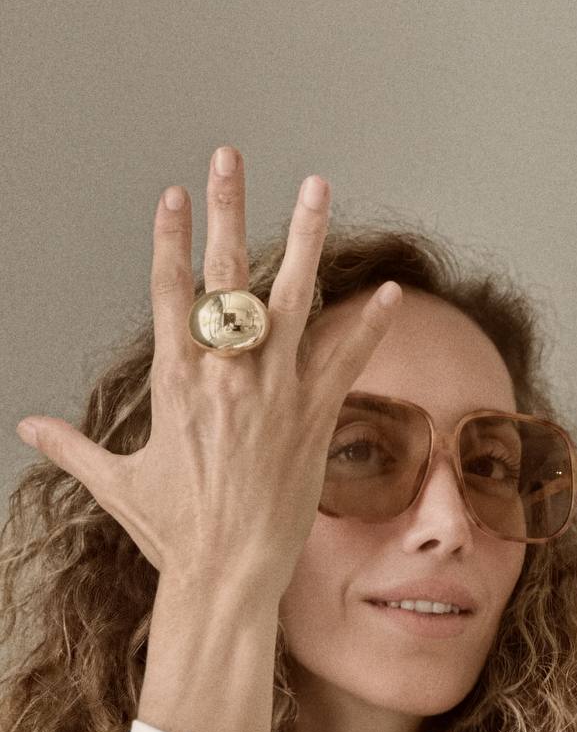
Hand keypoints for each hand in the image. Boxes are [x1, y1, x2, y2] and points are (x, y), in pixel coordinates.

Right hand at [16, 146, 400, 600]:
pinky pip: (344, 360)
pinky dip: (366, 325)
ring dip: (306, 238)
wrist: (227, 575)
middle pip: (226, 275)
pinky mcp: (312, 419)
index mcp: (175, 383)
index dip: (171, 239)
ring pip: (292, 298)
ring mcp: (273, 393)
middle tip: (229, 156)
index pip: (169, 291)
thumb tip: (29, 428)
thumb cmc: (173, 534)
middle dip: (228, 210)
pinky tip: (386, 290)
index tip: (173, 195)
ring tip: (317, 186)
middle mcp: (226, 376)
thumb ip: (74, 448)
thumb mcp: (118, 484)